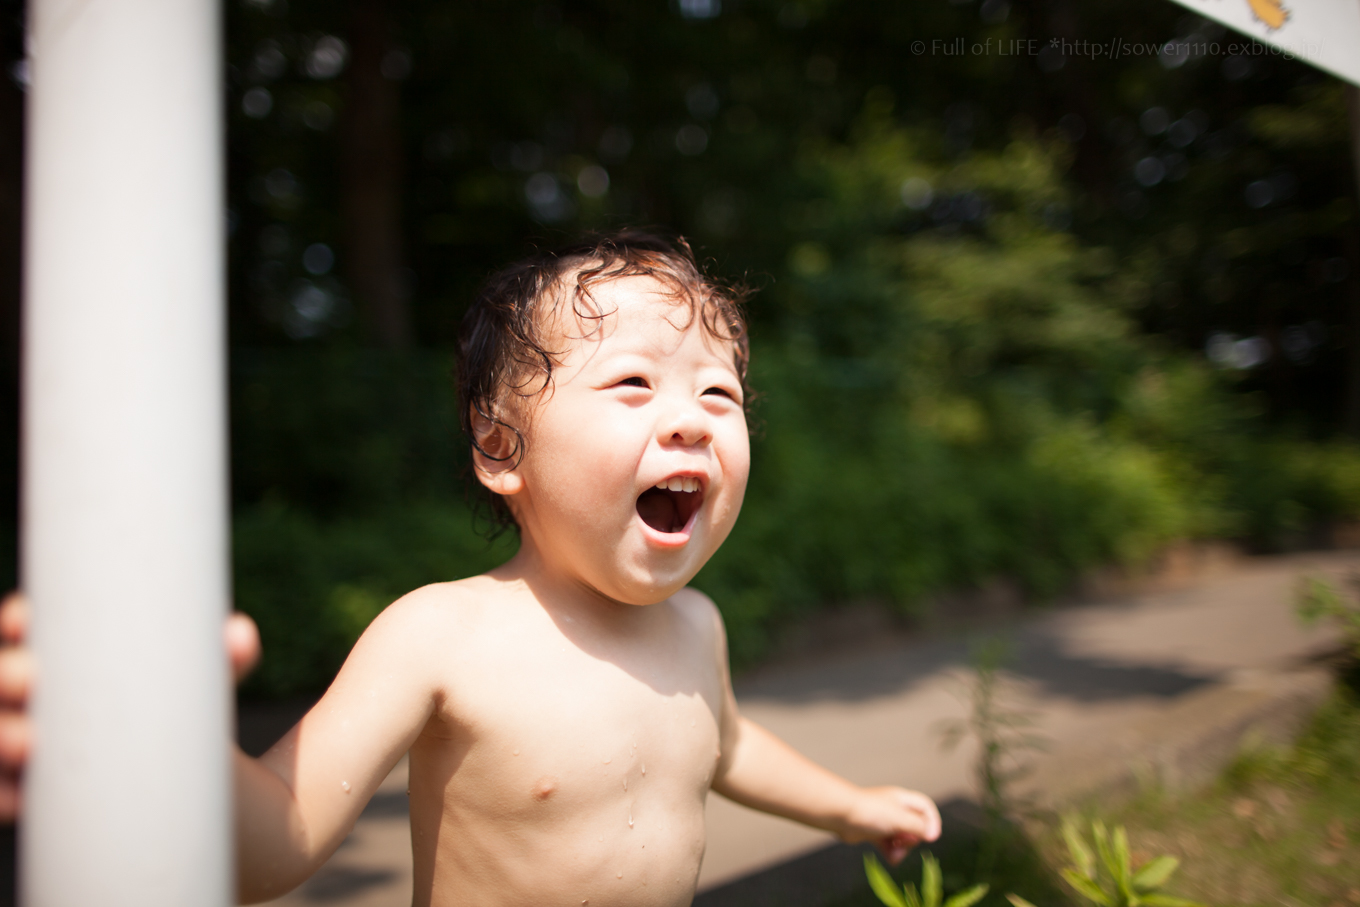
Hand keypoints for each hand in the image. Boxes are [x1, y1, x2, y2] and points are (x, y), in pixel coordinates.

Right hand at [0, 593, 262, 821]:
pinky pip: (1, 790)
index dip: (17, 620)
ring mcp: (22, 742)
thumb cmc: (176, 708)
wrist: (177, 780)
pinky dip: (2, 794)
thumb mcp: (196, 682)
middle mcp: (31, 695)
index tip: (27, 621)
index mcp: (61, 654)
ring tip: (31, 744)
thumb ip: (219, 660)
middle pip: (0, 677)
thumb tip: (240, 636)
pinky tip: (16, 801)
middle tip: (32, 680)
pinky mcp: (28, 787)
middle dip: (2, 675)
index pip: (22, 625)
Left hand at [838, 786, 941, 864]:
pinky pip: (890, 846)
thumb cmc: (870, 812)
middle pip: (916, 827)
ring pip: (902, 839)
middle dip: (912, 839)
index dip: (932, 822)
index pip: (926, 808)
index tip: (931, 837)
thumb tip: (932, 835)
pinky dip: (890, 852)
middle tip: (903, 840)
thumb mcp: (899, 818)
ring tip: (894, 852)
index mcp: (902, 800)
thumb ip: (918, 826)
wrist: (841, 815)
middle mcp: (895, 810)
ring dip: (901, 849)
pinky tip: (888, 857)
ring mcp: (884, 822)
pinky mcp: (874, 833)